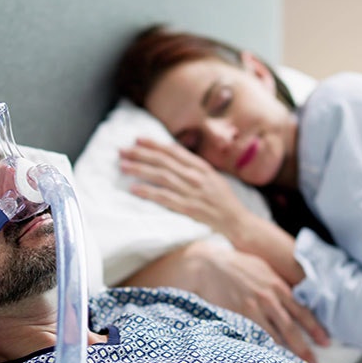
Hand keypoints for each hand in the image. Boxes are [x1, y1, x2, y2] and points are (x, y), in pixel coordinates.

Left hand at [120, 138, 304, 285]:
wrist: (239, 224)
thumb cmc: (224, 202)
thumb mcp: (213, 179)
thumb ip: (195, 169)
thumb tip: (175, 158)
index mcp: (202, 167)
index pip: (174, 151)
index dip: (154, 144)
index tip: (137, 139)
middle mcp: (197, 176)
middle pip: (163, 161)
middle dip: (140, 154)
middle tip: (121, 151)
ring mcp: (193, 192)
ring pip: (161, 176)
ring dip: (139, 169)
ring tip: (122, 166)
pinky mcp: (189, 208)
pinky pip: (164, 198)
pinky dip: (148, 192)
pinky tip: (134, 189)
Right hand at [121, 240, 328, 362]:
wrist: (209, 265)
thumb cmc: (237, 265)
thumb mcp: (264, 268)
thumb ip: (280, 284)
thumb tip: (297, 297)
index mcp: (277, 286)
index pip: (302, 311)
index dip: (315, 328)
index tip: (326, 342)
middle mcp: (268, 298)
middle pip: (291, 329)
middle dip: (304, 349)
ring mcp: (252, 309)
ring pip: (273, 336)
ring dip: (284, 353)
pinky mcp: (237, 316)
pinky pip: (254, 337)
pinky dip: (262, 349)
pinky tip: (268, 360)